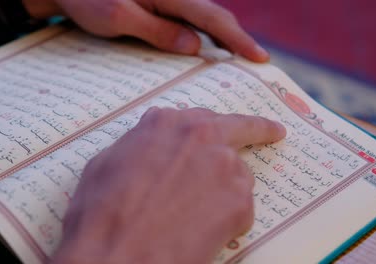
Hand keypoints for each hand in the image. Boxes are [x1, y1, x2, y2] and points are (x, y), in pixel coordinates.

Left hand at [22, 0, 269, 61]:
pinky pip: (188, 22)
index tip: (259, 57)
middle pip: (214, 16)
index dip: (237, 38)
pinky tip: (206, 52)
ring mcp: (166, 0)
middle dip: (237, 39)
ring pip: (203, 20)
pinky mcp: (158, 8)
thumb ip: (158, 30)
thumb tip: (196, 46)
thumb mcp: (120, 18)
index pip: (212, 17)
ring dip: (221, 39)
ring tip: (239, 61)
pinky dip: (202, 37)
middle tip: (258, 62)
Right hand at [52, 108, 285, 263]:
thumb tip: (149, 145)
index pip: (197, 117)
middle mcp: (200, 136)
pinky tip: (202, 229)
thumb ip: (138, 145)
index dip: (207, 127)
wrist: (118, 255)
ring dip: (226, 185)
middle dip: (257, 129)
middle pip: (238, 126)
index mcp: (165, 124)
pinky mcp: (240, 200)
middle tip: (273, 132)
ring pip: (237, 171)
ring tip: (199, 211)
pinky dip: (228, 215)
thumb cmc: (102, 213)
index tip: (223, 127)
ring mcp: (224, 166)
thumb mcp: (106, 163)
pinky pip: (240, 204)